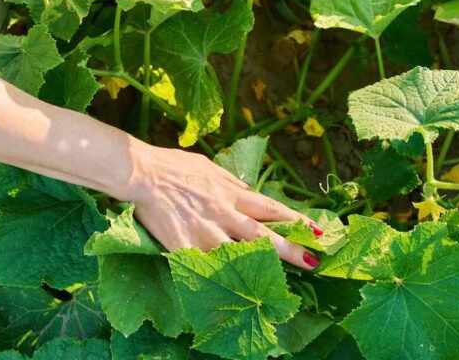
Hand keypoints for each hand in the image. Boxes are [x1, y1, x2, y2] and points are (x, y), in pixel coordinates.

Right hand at [121, 142, 323, 269]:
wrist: (142, 174)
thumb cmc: (173, 165)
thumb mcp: (208, 167)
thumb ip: (230, 181)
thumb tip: (247, 188)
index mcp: (231, 193)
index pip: (270, 208)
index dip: (295, 220)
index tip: (317, 231)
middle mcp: (223, 213)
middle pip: (262, 235)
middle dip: (289, 249)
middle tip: (312, 261)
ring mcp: (204, 231)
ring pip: (237, 254)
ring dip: (258, 268)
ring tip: (277, 283)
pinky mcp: (185, 246)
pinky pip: (203, 266)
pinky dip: (216, 278)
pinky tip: (228, 293)